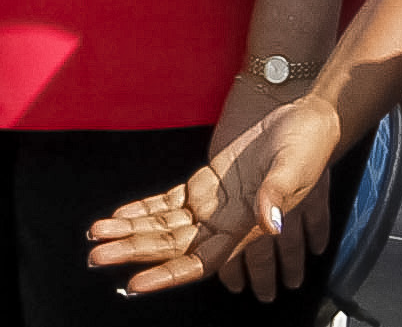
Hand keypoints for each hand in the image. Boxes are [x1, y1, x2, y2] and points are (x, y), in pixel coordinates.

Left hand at [85, 91, 342, 299]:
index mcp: (243, 227)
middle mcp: (223, 223)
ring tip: (94, 235)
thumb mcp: (296, 167)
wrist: (307, 117)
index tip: (135, 284)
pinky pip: (168, 202)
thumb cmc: (307, 144)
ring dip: (129, 231)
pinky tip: (118, 215)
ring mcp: (212, 204)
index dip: (167, 274)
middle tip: (95, 256)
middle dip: (132, 252)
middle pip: (169, 246)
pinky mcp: (205, 183)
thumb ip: (278, 195)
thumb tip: (271, 225)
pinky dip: (142, 208)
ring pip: (163, 225)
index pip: (198, 261)